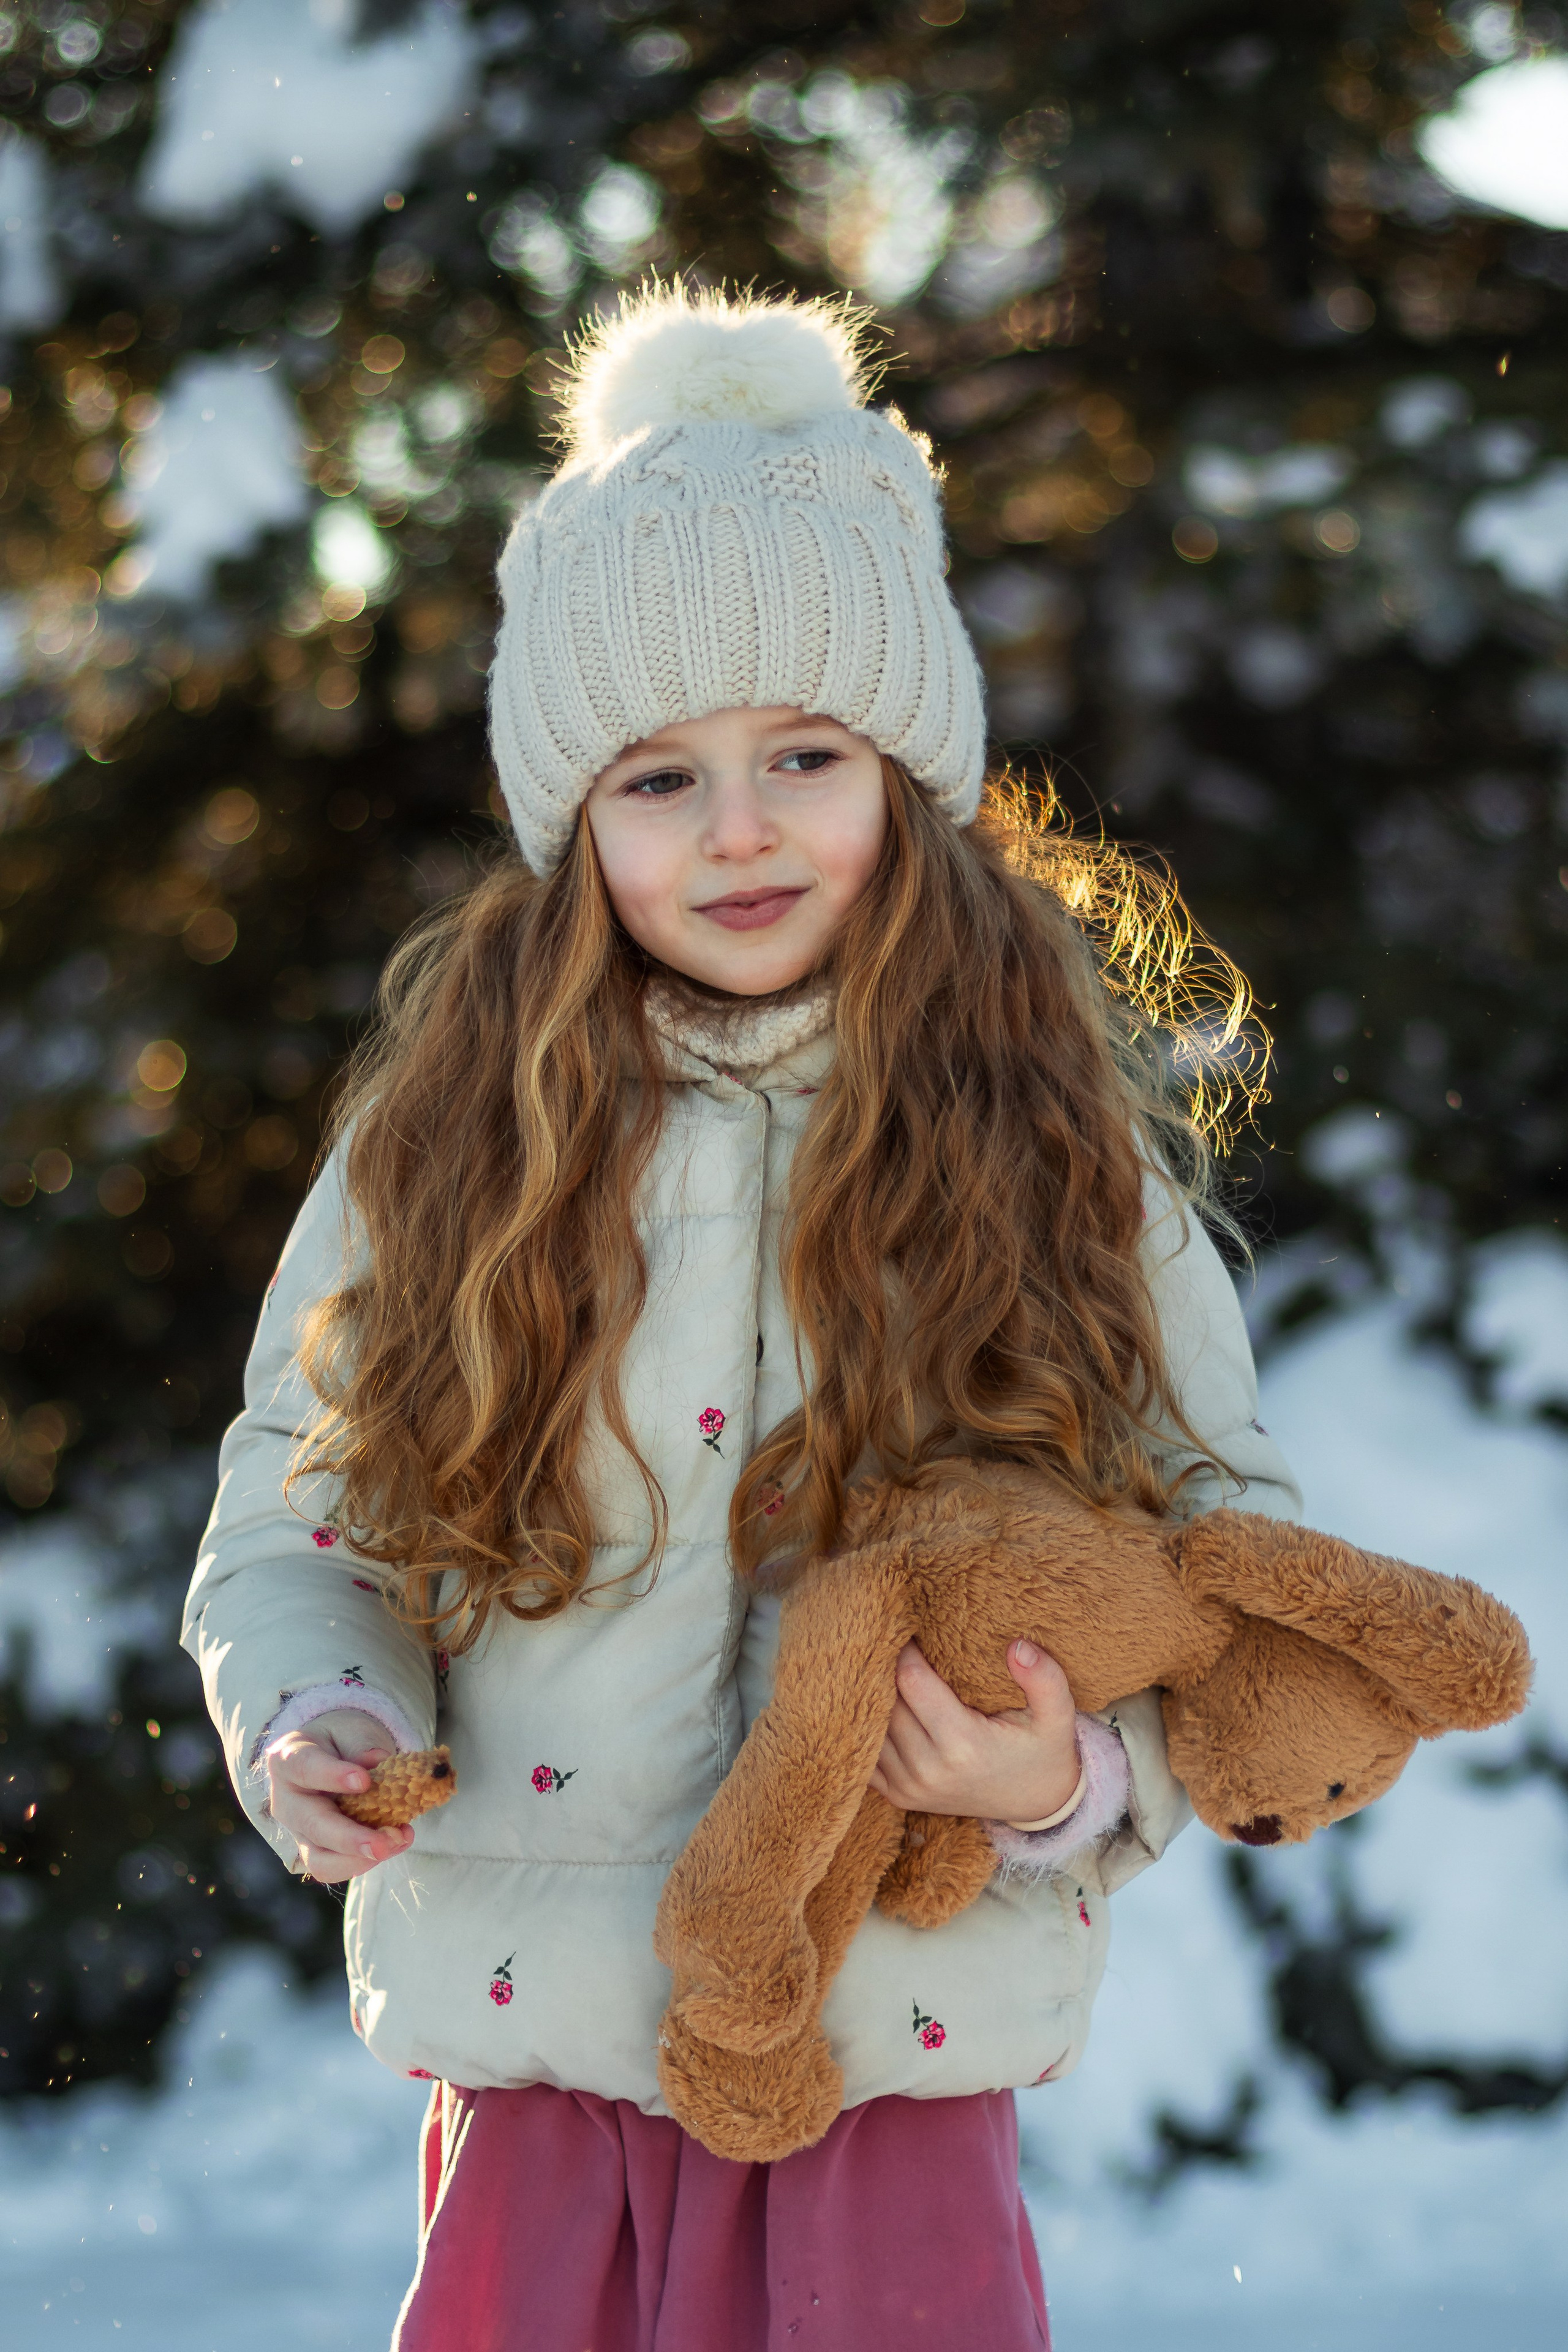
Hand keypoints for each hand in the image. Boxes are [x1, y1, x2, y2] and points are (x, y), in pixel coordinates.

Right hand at [264, 1708, 415, 1882]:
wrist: (332, 1756)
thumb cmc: (339, 1741)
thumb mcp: (349, 1729)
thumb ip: (362, 1744)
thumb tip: (377, 1760)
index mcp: (288, 1759)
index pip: (304, 1767)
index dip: (332, 1776)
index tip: (363, 1781)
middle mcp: (287, 1801)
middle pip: (312, 1825)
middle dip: (350, 1838)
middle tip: (386, 1841)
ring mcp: (299, 1832)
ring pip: (320, 1860)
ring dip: (361, 1858)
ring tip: (398, 1840)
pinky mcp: (316, 1851)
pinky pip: (336, 1867)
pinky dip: (367, 1860)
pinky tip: (396, 1841)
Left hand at [868, 1641, 1079, 1823]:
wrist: (1035, 1804)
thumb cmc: (1044, 1750)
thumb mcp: (1057, 1715)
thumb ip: (1045, 1679)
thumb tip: (1017, 1645)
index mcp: (964, 1746)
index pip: (911, 1680)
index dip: (908, 1648)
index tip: (913, 1627)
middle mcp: (929, 1771)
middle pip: (885, 1701)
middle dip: (886, 1668)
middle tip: (892, 1638)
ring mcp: (909, 1788)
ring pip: (868, 1727)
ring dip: (873, 1696)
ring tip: (885, 1668)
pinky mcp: (898, 1796)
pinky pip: (866, 1754)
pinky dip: (867, 1727)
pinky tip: (881, 1703)